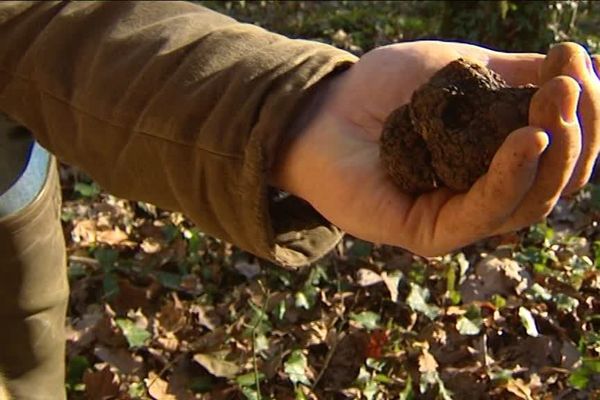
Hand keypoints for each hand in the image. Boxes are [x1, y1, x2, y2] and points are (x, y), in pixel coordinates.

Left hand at [273, 41, 599, 256]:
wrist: (322, 110)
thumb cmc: (383, 90)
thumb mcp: (459, 69)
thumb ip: (515, 74)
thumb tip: (582, 65)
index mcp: (498, 157)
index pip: (559, 148)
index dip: (583, 109)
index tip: (574, 59)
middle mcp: (486, 192)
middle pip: (555, 181)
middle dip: (576, 132)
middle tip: (568, 86)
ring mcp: (459, 216)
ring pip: (529, 203)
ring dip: (553, 154)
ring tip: (553, 106)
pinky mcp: (429, 233)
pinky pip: (482, 213)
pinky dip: (510, 178)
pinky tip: (526, 140)